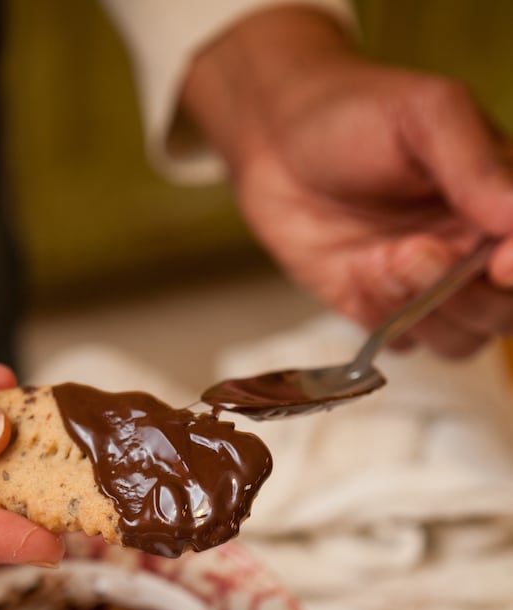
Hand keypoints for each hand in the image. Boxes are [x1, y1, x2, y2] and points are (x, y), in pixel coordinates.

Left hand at [181, 7, 512, 355]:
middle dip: (463, 294)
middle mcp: (473, 249)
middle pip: (503, 311)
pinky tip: (354, 270)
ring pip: (460, 339)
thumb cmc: (354, 111)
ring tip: (375, 258)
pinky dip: (381, 319)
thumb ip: (475, 165)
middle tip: (411, 250)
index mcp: (501, 199)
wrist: (274, 140)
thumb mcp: (425, 114)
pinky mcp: (381, 308)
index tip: (500, 265)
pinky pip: (402, 343)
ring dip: (420, 310)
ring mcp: (428, 285)